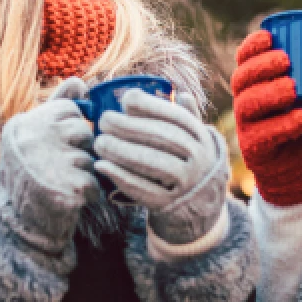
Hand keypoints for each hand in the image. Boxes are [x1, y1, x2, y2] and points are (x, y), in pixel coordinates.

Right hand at [0, 77, 99, 255]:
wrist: (15, 225)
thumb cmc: (30, 175)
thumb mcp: (35, 135)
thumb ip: (57, 106)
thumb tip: (80, 82)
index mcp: (24, 123)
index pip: (70, 109)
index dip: (71, 129)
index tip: (56, 146)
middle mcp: (32, 139)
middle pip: (83, 131)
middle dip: (80, 151)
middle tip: (59, 168)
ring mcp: (47, 164)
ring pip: (90, 158)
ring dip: (84, 173)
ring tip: (61, 183)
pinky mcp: (65, 189)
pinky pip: (94, 183)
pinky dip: (89, 194)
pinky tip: (70, 198)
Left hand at [93, 90, 227, 245]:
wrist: (201, 207)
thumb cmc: (189, 164)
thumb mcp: (195, 141)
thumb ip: (187, 118)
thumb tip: (181, 94)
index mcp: (202, 138)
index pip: (176, 117)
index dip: (150, 106)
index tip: (126, 100)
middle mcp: (199, 159)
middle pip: (163, 138)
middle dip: (129, 127)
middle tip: (104, 120)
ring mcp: (186, 183)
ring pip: (152, 162)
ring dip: (122, 151)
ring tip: (100, 143)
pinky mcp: (169, 204)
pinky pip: (143, 189)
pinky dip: (120, 176)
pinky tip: (102, 166)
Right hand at [230, 30, 301, 206]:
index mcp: (259, 83)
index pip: (245, 59)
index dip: (252, 46)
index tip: (270, 37)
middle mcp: (247, 101)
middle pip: (241, 78)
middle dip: (260, 66)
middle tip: (286, 61)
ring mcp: (248, 126)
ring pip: (247, 104)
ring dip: (269, 93)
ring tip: (292, 89)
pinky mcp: (255, 149)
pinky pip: (262, 135)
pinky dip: (281, 125)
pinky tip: (300, 119)